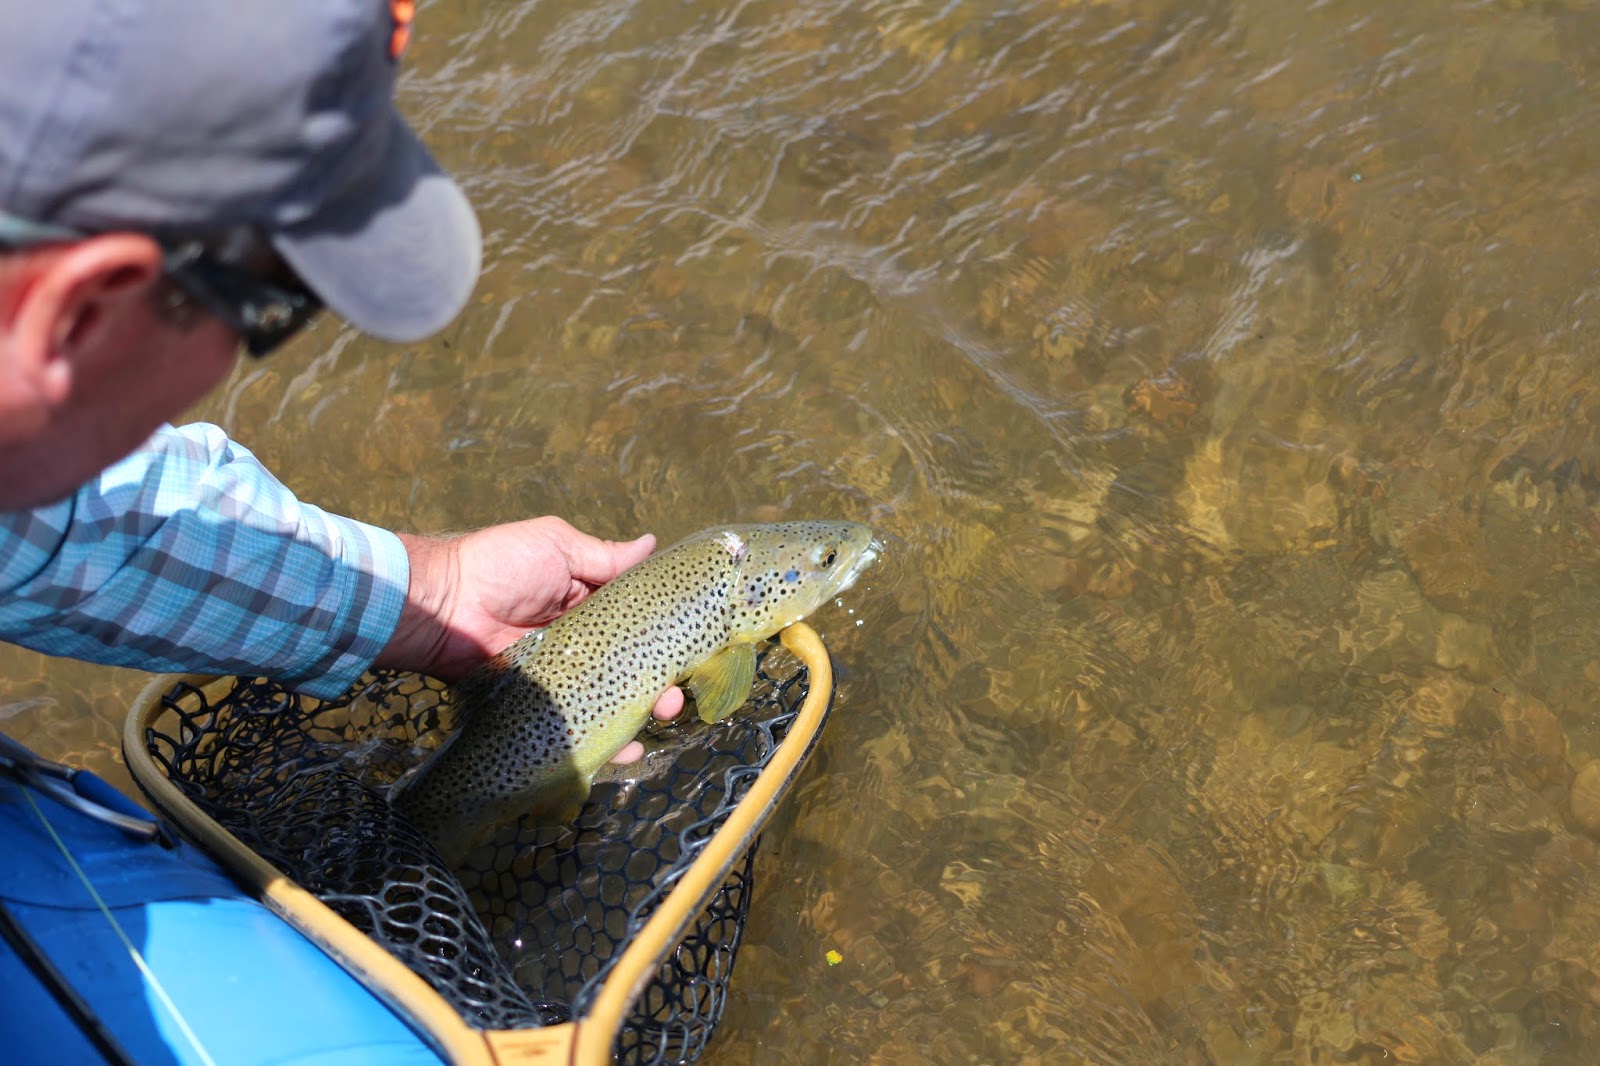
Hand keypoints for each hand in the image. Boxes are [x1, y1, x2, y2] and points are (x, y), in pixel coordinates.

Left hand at [375, 517, 682, 760]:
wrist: (444, 605)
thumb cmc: (500, 565)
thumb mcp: (557, 546)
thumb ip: (604, 556)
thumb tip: (652, 543)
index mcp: (586, 601)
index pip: (635, 620)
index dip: (664, 633)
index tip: (694, 644)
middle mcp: (580, 640)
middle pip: (630, 665)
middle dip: (660, 679)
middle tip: (677, 692)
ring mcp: (562, 675)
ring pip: (611, 696)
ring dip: (641, 709)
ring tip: (662, 713)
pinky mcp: (542, 703)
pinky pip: (577, 721)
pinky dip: (605, 737)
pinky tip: (629, 747)